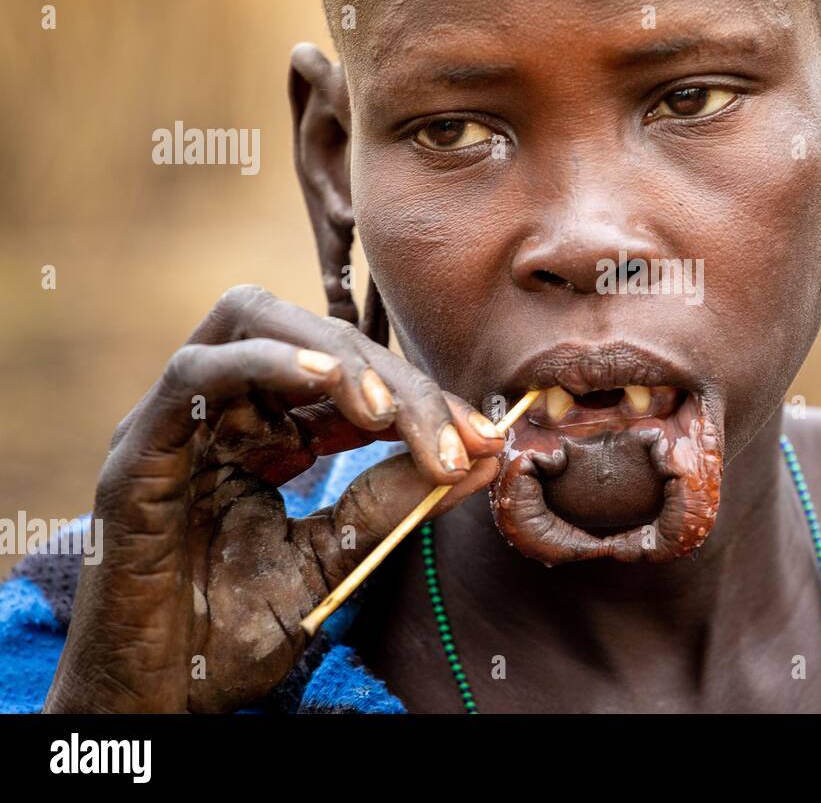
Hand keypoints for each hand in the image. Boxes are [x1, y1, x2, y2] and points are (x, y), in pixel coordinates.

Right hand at [43, 285, 502, 712]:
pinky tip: (327, 385)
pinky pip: (194, 373)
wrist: (159, 699)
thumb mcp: (335, 557)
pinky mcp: (137, 449)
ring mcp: (175, 422)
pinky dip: (264, 362)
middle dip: (390, 376)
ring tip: (386, 410)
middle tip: (451, 433)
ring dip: (333, 357)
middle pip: (308, 337)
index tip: (480, 438)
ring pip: (251, 325)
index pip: (348, 378)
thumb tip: (480, 456)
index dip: (418, 396)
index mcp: (264, 432)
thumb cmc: (233, 632)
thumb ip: (393, 500)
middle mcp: (220, 412)